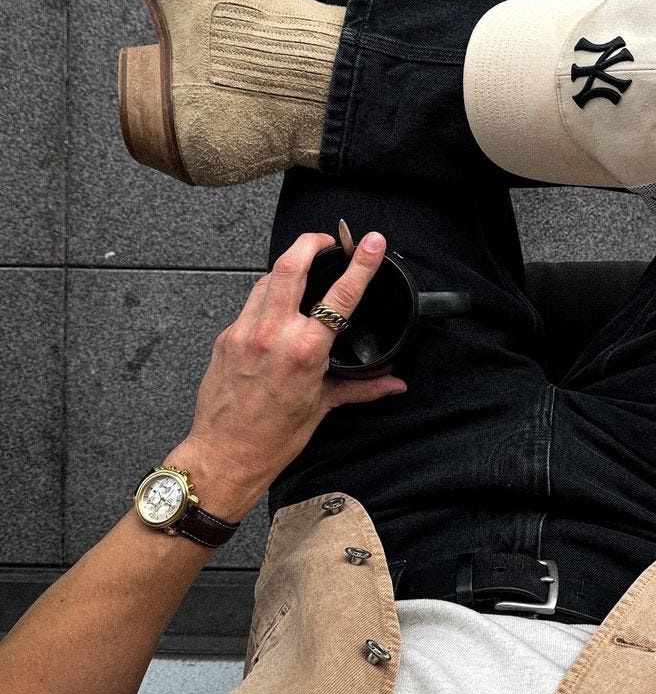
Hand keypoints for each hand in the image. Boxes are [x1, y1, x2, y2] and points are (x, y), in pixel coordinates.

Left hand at [175, 230, 406, 516]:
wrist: (224, 455)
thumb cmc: (272, 437)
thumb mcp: (322, 406)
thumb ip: (362, 387)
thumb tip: (394, 383)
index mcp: (304, 352)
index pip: (339, 296)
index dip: (360, 264)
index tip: (372, 243)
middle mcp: (273, 335)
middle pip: (290, 265)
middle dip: (310, 242)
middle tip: (327, 238)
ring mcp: (245, 332)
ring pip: (266, 278)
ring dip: (287, 266)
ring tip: (303, 268)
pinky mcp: (226, 337)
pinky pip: (250, 303)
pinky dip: (267, 295)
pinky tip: (277, 304)